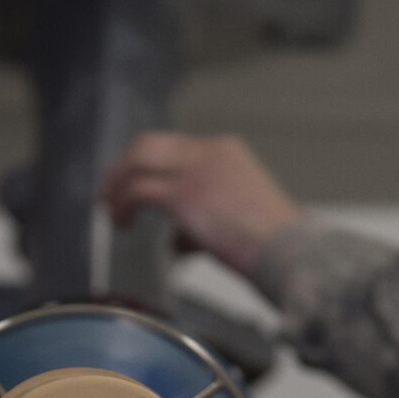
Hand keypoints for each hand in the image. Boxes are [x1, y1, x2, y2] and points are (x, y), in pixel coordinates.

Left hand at [100, 133, 302, 276]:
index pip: (172, 147)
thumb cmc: (272, 245)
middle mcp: (208, 153)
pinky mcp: (183, 195)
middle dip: (122, 169)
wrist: (288, 251)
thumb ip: (205, 219)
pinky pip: (138, 190)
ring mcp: (195, 171)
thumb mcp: (239, 217)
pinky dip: (123, 205)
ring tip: (111, 211)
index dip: (146, 166)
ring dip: (117, 185)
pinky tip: (123, 224)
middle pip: (147, 145)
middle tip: (110, 194)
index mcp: (225, 152)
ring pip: (137, 161)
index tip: (133, 186)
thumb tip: (178, 239)